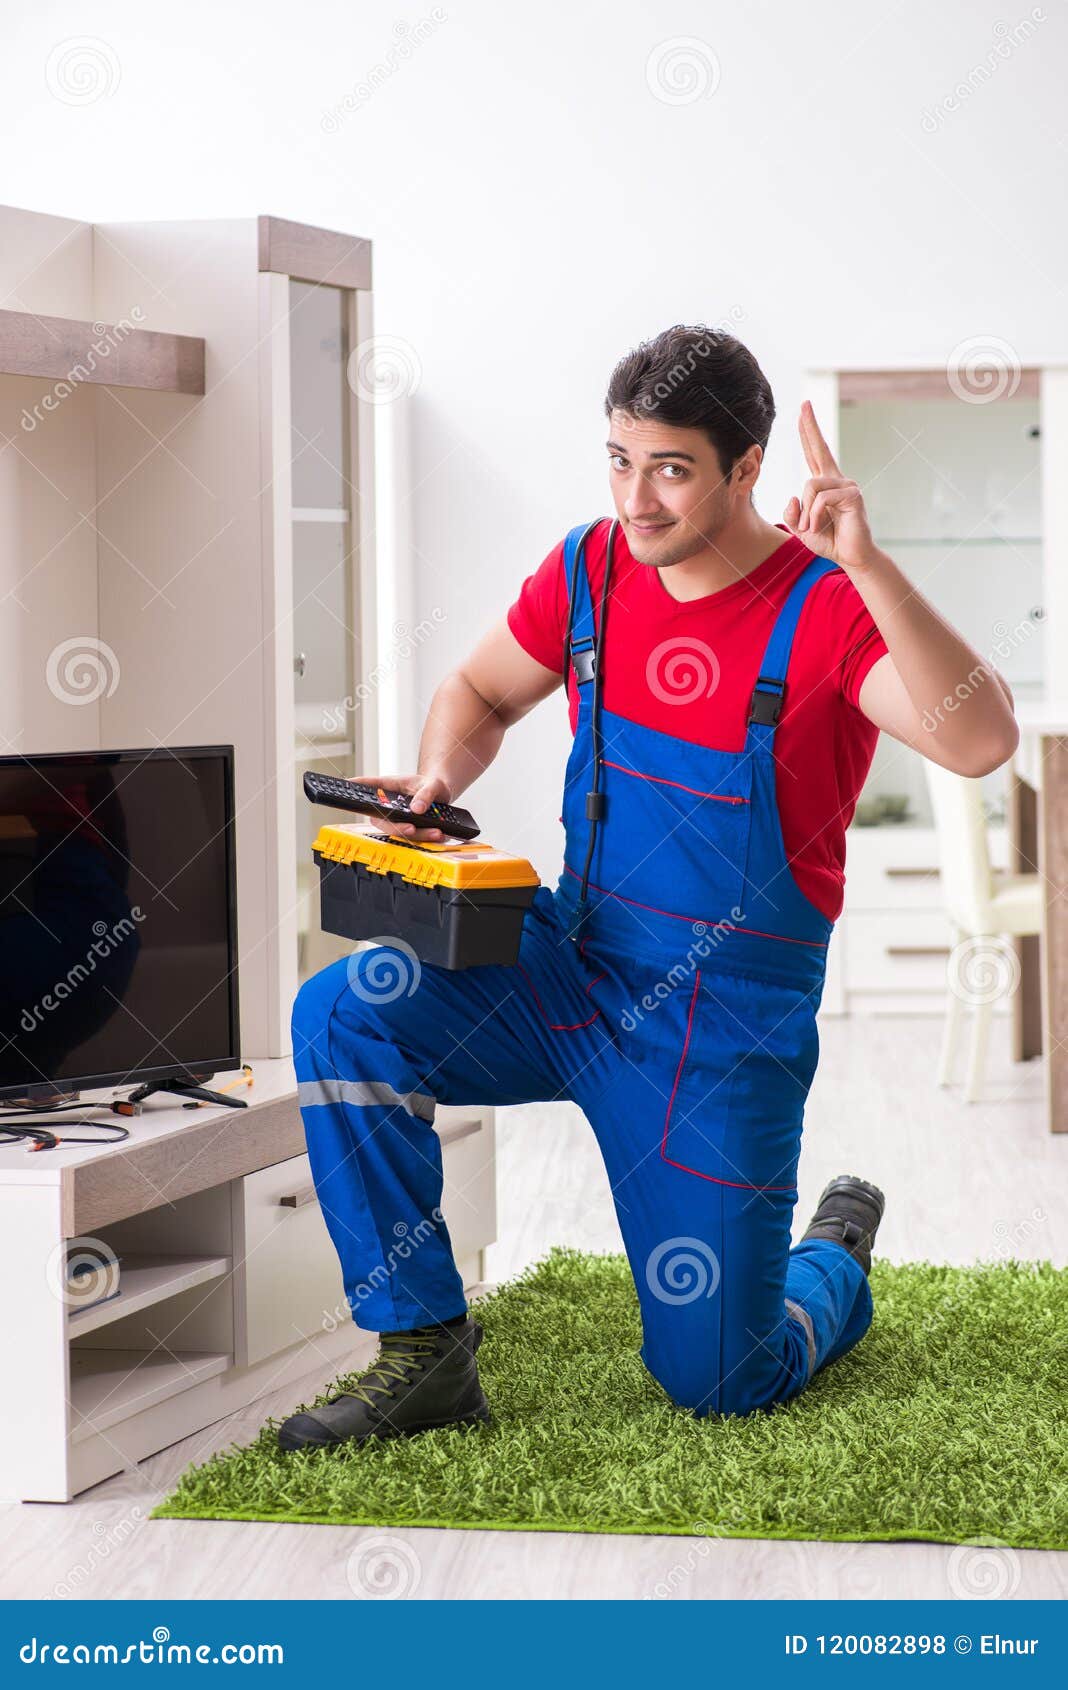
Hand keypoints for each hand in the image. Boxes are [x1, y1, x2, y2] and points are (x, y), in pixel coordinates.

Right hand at [355, 772, 453, 841]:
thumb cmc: (431, 785)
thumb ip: (426, 794)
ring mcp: (396, 819)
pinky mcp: (408, 829)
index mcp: (389, 787)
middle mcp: (388, 806)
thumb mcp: (433, 784)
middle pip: (382, 820)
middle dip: (396, 828)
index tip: (345, 786)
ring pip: (399, 832)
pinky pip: (414, 838)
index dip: (355, 786)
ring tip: (436, 833)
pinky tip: (439, 836)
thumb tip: (417, 809)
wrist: (443, 796)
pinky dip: (428, 839)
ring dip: (418, 835)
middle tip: (411, 829)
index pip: (368, 785)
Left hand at [782, 401, 879, 575]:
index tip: (804, 410)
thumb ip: (792, 514)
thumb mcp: (801, 528)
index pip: (814, 453)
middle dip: (811, 426)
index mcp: (824, 484)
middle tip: (805, 403)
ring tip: (811, 528)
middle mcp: (836, 480)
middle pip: (820, 448)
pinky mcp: (853, 495)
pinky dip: (814, 516)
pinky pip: (821, 499)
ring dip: (805, 512)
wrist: (850, 557)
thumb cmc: (829, 541)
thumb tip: (792, 496)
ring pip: (810, 485)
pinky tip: (818, 527)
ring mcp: (847, 486)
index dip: (809, 433)